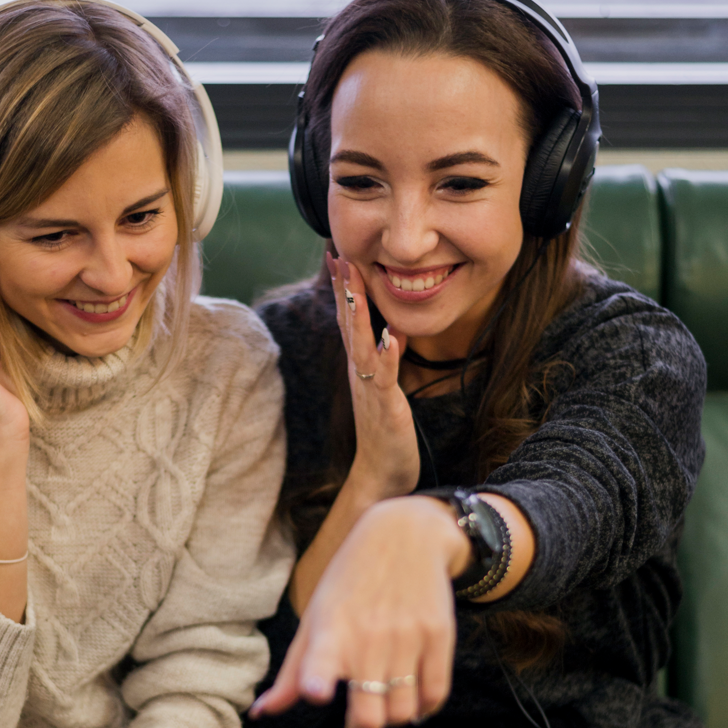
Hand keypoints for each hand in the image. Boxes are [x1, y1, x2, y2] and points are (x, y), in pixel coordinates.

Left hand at [251, 496, 466, 727]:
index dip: (318, 678)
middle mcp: (369, 635)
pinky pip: (435, 694)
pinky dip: (423, 709)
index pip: (321, 658)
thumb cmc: (349, 582)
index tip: (317, 694)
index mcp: (331, 629)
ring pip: (403, 711)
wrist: (405, 536)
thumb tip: (261, 713)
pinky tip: (412, 702)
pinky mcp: (438, 635)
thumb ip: (292, 672)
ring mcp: (407, 636)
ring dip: (392, 719)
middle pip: (370, 711)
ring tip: (383, 706)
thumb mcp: (315, 617)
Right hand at [329, 253, 420, 499]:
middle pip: (347, 324)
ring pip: (359, 345)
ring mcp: (369, 387)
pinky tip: (389, 338)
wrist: (380, 472)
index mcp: (359, 365)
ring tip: (355, 287)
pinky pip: (385, 378)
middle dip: (343, 290)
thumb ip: (381, 359)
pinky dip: (386, 357)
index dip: (343, 288)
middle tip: (337, 255)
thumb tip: (387, 330)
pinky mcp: (384, 405)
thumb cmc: (384, 431)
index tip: (337, 255)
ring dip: (357, 316)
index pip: (347, 319)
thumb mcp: (382, 387)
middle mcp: (359, 371)